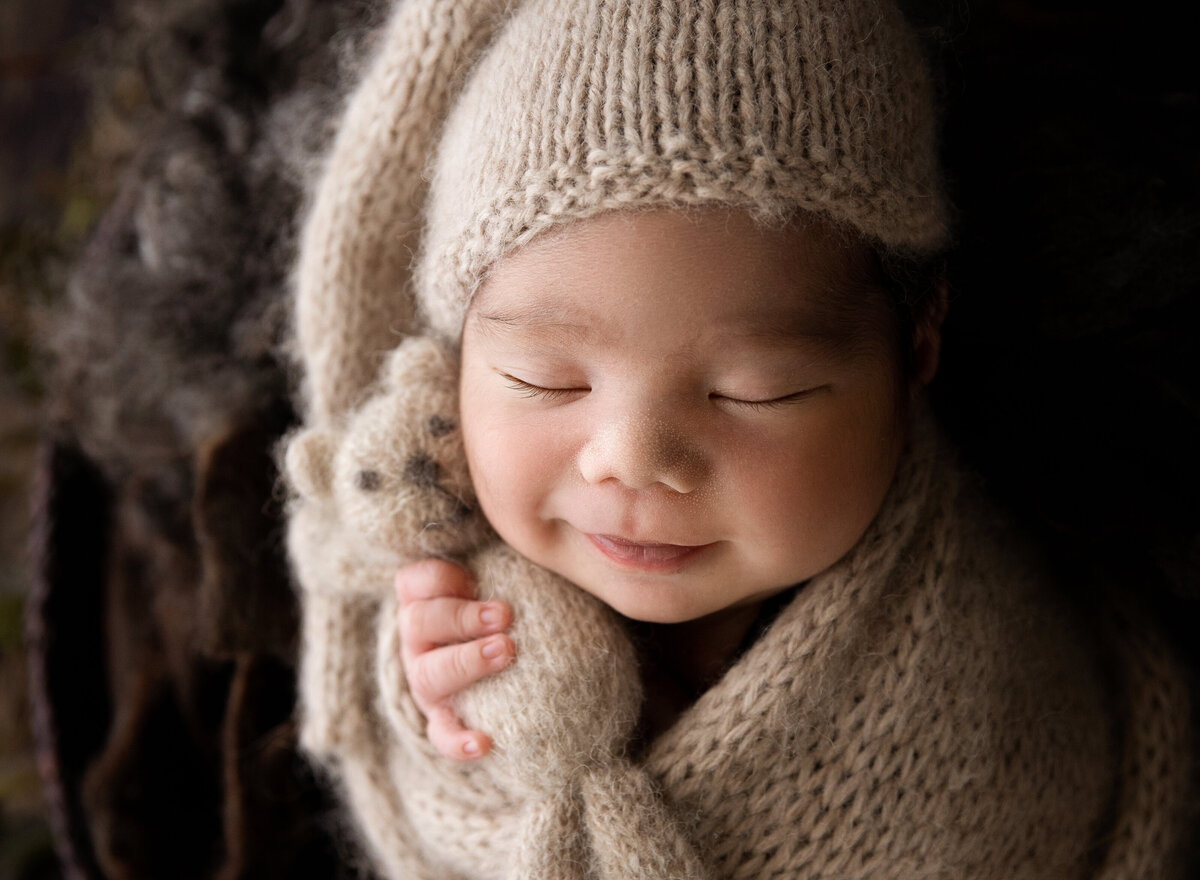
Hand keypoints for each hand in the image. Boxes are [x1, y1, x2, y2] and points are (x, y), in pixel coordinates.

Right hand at [394, 558, 513, 760]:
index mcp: (424, 602)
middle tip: (503, 615)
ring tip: (506, 651)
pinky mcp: (442, 721)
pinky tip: (483, 743)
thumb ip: (501, 561)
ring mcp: (427, 684)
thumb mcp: (497, 579)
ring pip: (429, 674)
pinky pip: (441, 735)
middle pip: (419, 623)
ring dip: (466, 661)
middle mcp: (418, 642)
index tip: (474, 577)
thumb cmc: (504, 611)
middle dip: (460, 616)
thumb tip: (537, 534)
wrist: (505, 667)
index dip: (438, 577)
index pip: (412, 582)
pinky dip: (459, 741)